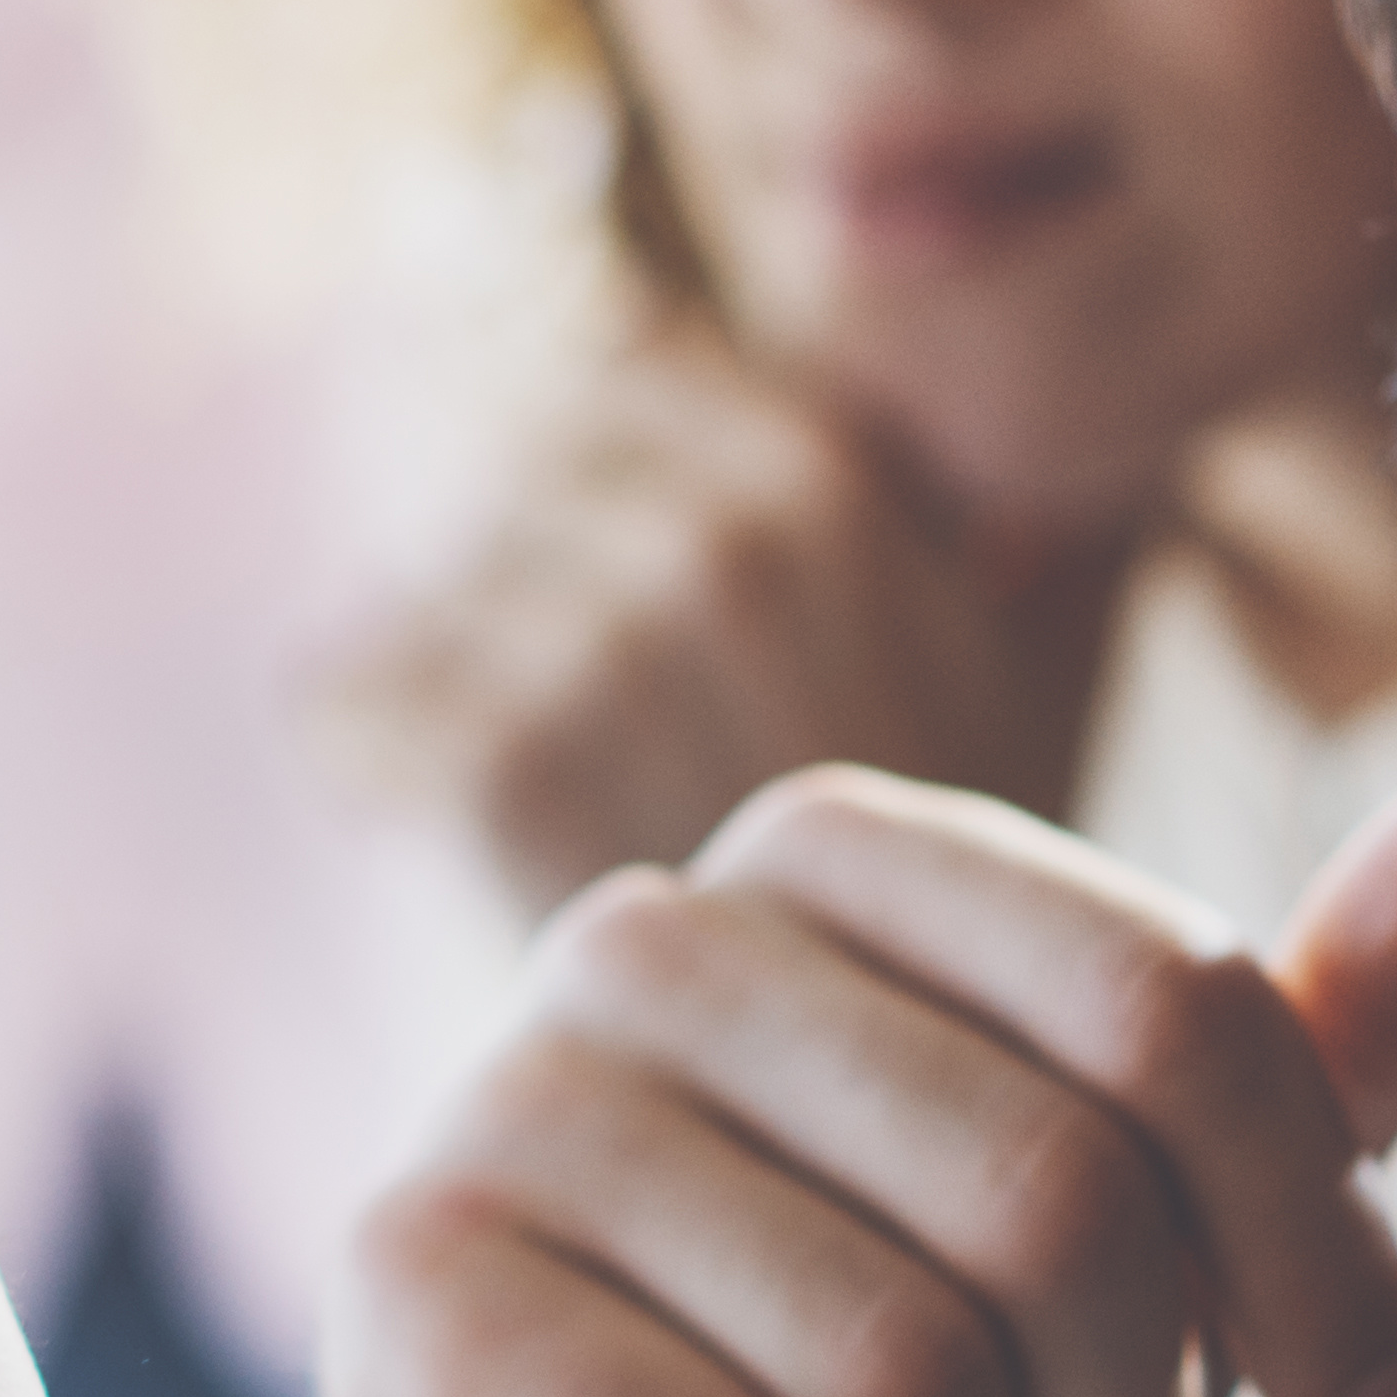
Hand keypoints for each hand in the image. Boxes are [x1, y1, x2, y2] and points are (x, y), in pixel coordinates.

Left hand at [330, 335, 1133, 923]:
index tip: (609, 557)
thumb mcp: (1044, 644)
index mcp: (831, 474)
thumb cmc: (952, 881)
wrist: (875, 1121)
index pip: (624, 362)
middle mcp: (724, 540)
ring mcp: (608, 647)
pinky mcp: (496, 760)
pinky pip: (352, 697)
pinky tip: (445, 826)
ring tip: (521, 775)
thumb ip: (1008, 471)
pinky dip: (370, 761)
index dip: (604, 469)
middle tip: (567, 703)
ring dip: (445, 677)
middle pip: (511, 474)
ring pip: (428, 586)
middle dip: (519, 576)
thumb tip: (967, 274)